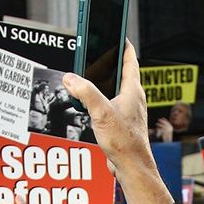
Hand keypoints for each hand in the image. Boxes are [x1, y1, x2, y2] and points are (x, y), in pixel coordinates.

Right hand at [62, 41, 171, 203]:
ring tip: (88, 80)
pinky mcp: (122, 125)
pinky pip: (109, 106)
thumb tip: (71, 78)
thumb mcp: (101, 112)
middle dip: (109, 64)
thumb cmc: (124, 141)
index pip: (130, 61)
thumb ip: (85, 92)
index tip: (118, 36)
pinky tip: (89, 108)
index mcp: (132, 91)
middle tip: (97, 55)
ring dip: (102, 84)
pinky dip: (99, 102)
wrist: (132, 167)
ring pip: (114, 91)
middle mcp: (133, 99)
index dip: (123, 46)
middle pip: (121, 74)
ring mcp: (128, 112)